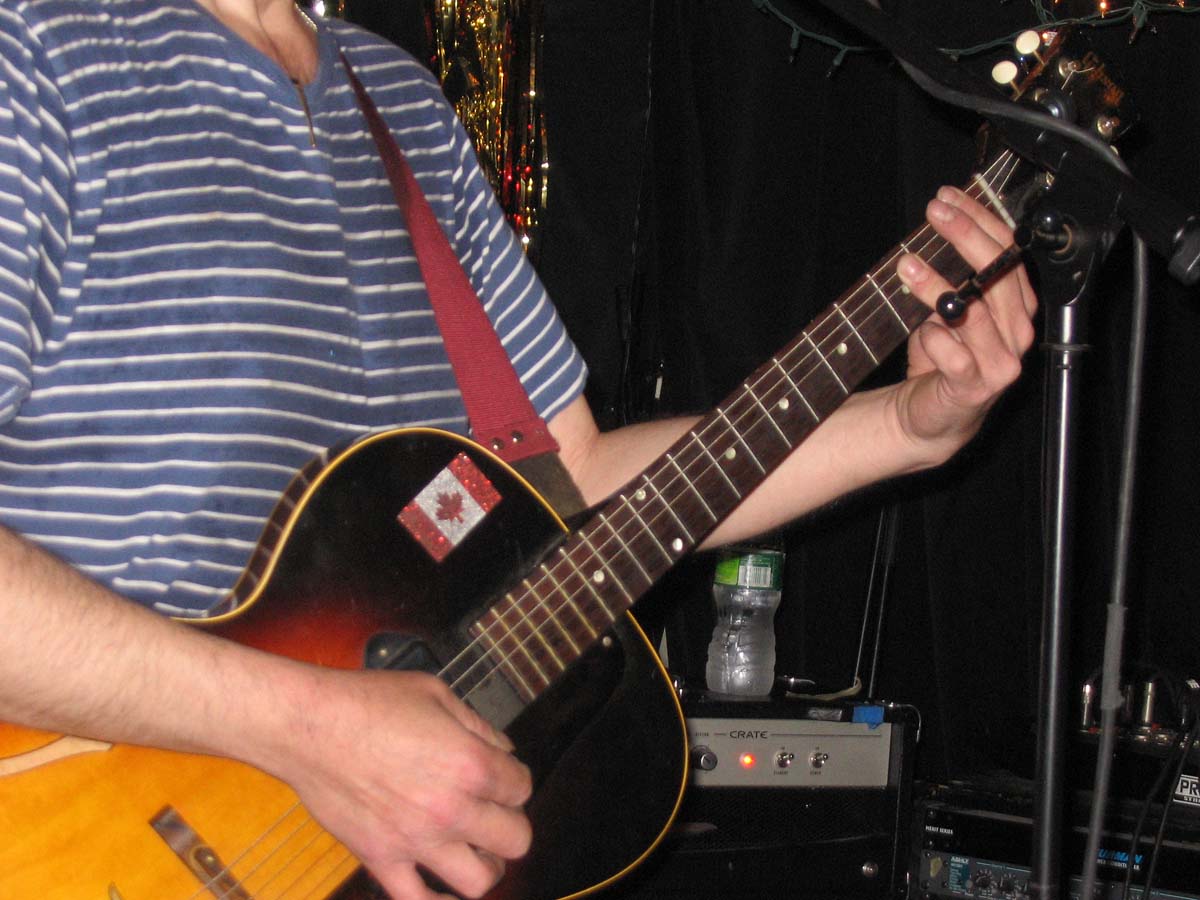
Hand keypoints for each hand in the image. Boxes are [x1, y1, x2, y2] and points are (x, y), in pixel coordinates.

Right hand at [272, 668, 532, 899]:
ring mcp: (416, 840)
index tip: (501, 774)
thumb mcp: (436, 694)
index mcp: (470, 764)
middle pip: (515, 839)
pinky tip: (442, 890)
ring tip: (475, 849)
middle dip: (510, 823)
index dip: (514, 779)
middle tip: (493, 811)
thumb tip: (503, 751)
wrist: (308, 726)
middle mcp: (450, 808)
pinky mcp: (381, 859)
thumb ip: (478, 726)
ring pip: (479, 881)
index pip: (522, 788)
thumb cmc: (368, 702)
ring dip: (486, 866)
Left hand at [892, 185, 1036, 463]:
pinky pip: (955, 355)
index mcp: (1016, 305)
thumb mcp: (947, 308)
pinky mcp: (976, 386)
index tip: (949, 197)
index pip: (1009, 250)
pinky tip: (921, 332)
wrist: (933, 416)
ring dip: (938, 286)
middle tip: (934, 214)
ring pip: (976, 312)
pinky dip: (934, 339)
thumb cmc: (942, 356)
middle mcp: (1017, 330)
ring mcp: (1000, 360)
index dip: (980, 219)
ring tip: (907, 265)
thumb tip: (938, 224)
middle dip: (965, 236)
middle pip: (999, 273)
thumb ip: (951, 274)